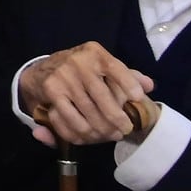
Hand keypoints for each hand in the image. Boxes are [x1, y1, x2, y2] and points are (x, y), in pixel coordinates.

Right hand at [18, 41, 155, 146]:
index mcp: (95, 53)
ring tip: (109, 136)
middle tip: (125, 130)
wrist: (41, 70)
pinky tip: (88, 138)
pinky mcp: (51, 91)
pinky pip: (69, 118)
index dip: (128, 83)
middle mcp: (78, 62)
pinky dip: (80, 132)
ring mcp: (63, 76)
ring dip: (100, 129)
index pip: (115, 68)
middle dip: (116, 119)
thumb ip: (127, 75)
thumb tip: (149, 85)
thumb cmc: (80, 71)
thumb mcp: (102, 66)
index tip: (138, 99)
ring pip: (87, 112)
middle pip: (103, 97)